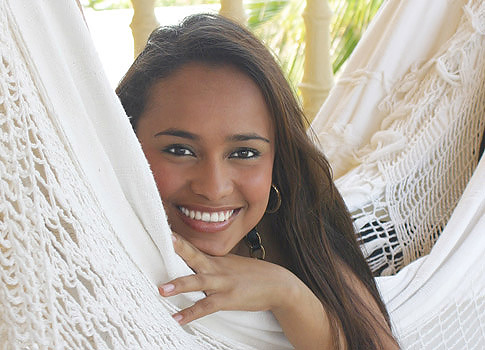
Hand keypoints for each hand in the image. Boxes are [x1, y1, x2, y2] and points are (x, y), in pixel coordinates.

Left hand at [158, 232, 299, 324]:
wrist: (279, 285)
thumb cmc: (254, 275)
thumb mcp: (233, 265)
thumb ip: (215, 264)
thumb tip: (198, 264)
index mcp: (217, 260)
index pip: (194, 247)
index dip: (179, 240)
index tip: (163, 231)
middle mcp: (218, 268)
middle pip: (194, 256)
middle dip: (179, 248)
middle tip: (164, 240)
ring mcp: (223, 283)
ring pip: (198, 282)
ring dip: (179, 285)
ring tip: (161, 289)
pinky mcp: (229, 299)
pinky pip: (206, 306)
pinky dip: (190, 313)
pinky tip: (177, 318)